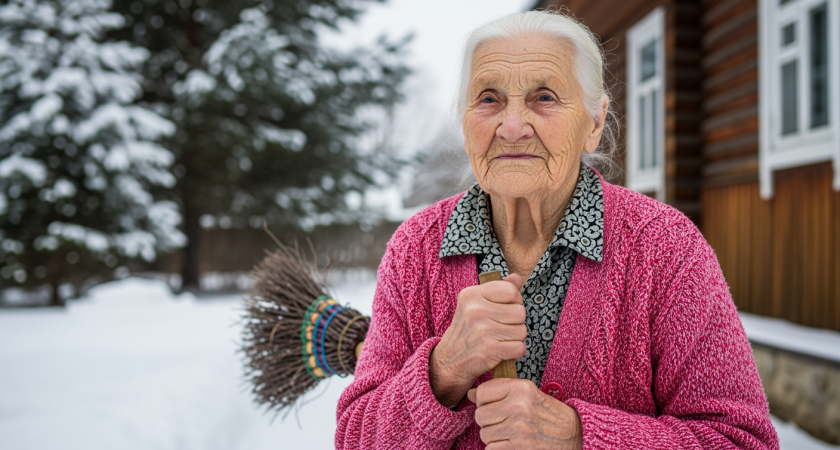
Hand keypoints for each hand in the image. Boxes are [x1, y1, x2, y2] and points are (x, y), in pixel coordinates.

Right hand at [429, 274, 526, 406]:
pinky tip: (502, 350)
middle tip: (501, 327)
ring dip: (515, 338)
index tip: (504, 309)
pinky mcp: (490, 350)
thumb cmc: (467, 330)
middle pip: (520, 312)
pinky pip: (520, 347)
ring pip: (522, 330)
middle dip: (516, 322)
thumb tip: (517, 278)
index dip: (514, 301)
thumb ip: (498, 289)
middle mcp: (475, 310)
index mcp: (471, 295)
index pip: (511, 290)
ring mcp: (482, 331)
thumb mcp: (475, 304)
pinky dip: (515, 351)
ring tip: (499, 339)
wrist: (450, 360)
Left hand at [467, 378, 582, 448]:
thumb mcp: (527, 393)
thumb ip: (499, 390)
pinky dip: (498, 448)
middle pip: (480, 414)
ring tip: (509, 433)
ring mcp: (518, 427)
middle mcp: (519, 405)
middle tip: (502, 422)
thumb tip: (471, 394)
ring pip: (484, 433)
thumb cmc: (548, 413)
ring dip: (493, 436)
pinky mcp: (519, 446)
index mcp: (521, 388)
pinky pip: (491, 448)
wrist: (574, 433)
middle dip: (488, 421)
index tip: (492, 406)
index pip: (482, 392)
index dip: (483, 401)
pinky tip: (511, 443)